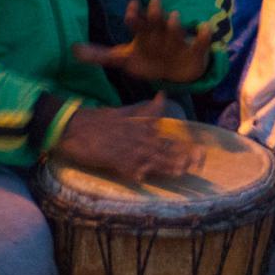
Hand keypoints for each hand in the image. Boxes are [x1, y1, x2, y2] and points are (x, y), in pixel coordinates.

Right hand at [54, 105, 205, 184]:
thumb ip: (146, 108)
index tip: (200, 154)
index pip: (166, 138)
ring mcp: (125, 149)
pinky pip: (127, 169)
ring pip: (150, 160)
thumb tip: (163, 95)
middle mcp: (136, 138)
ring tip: (180, 173)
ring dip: (165, 167)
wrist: (74, 125)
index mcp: (140, 127)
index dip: (183, 148)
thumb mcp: (126, 111)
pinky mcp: (112, 160)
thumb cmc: (100, 119)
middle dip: (180, 159)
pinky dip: (136, 174)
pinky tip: (145, 179)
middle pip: (163, 150)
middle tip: (197, 166)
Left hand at [72, 0, 216, 85]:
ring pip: (176, 29)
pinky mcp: (194, 49)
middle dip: (155, 13)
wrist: (177, 71)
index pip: (136, 22)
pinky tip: (203, 28)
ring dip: (175, 24)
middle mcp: (160, 33)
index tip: (132, 6)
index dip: (134, 15)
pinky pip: (200, 41)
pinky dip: (203, 35)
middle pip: (156, 21)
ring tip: (174, 17)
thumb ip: (99, 55)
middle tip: (154, 1)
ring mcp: (177, 40)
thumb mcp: (123, 58)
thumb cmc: (148, 60)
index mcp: (143, 34)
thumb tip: (72, 50)